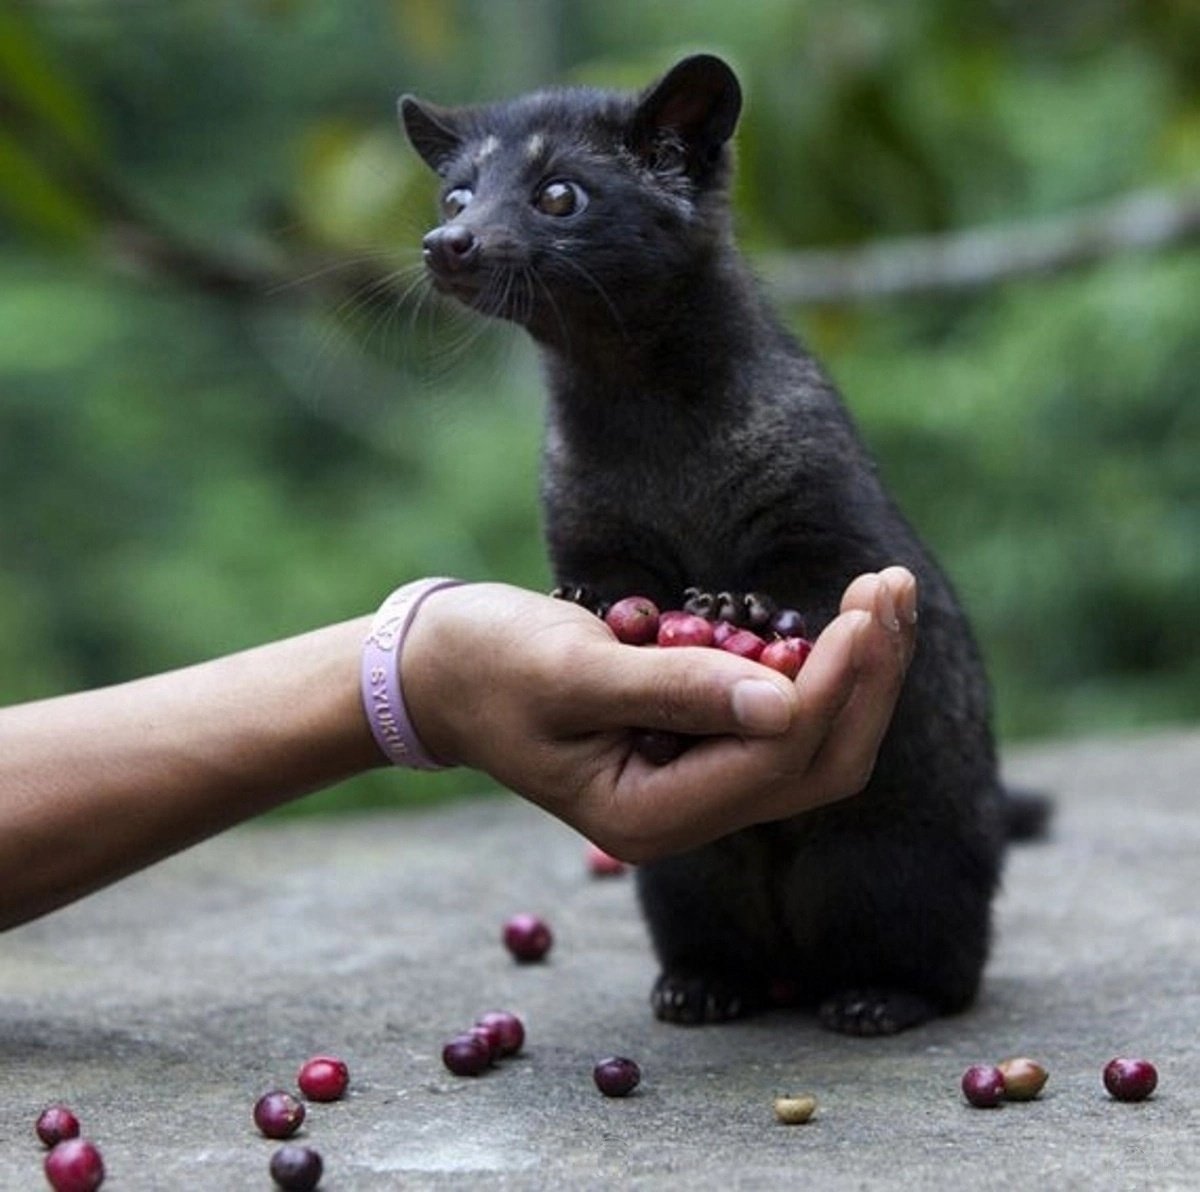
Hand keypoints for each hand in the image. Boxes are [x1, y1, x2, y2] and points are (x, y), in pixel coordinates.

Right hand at [403, 568, 916, 859]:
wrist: (443, 668)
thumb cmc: (489, 666)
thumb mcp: (572, 672)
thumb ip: (675, 691)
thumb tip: (783, 704)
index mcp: (650, 817)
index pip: (774, 759)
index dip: (829, 686)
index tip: (862, 609)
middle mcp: (686, 812)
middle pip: (816, 763)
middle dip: (866, 680)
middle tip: (890, 590)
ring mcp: (695, 781)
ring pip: (812, 743)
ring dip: (856, 672)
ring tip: (884, 592)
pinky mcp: (697, 744)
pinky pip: (782, 719)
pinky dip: (820, 668)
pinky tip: (840, 616)